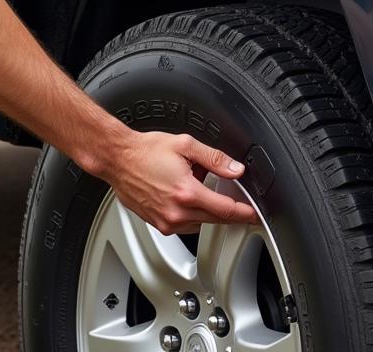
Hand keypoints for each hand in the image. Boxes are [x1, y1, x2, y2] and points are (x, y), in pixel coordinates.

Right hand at [103, 130, 258, 234]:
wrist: (118, 158)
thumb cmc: (146, 150)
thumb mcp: (185, 145)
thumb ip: (214, 159)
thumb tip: (236, 170)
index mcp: (187, 192)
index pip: (226, 210)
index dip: (244, 213)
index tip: (255, 214)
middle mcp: (177, 212)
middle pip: (215, 220)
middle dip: (230, 213)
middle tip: (240, 204)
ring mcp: (166, 221)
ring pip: (200, 224)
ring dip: (209, 212)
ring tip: (203, 190)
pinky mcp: (158, 225)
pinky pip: (185, 226)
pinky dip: (192, 215)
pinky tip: (187, 198)